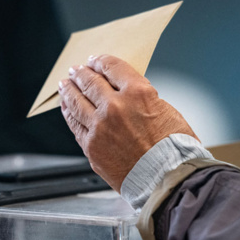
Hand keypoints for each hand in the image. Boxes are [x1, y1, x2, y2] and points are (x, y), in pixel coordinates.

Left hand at [58, 54, 197, 190]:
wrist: (167, 179)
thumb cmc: (174, 149)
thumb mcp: (166, 110)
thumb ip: (142, 99)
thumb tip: (124, 95)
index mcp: (138, 93)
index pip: (112, 67)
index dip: (100, 61)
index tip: (95, 60)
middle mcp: (115, 107)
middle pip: (90, 82)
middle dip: (81, 74)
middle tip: (75, 71)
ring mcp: (99, 127)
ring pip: (76, 102)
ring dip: (68, 91)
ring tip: (64, 86)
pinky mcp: (91, 146)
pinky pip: (75, 125)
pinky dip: (69, 113)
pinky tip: (67, 108)